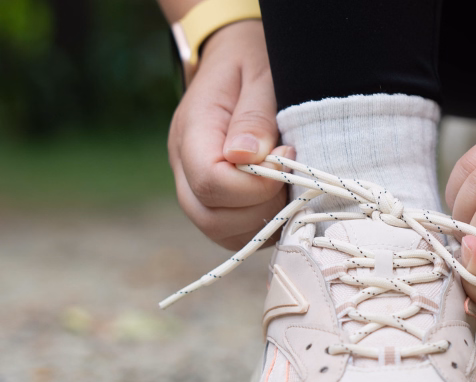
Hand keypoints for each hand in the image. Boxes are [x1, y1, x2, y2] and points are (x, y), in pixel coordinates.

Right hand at [167, 19, 290, 249]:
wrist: (237, 56)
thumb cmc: (252, 61)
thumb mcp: (260, 74)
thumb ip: (254, 116)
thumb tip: (247, 156)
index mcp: (192, 131)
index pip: (210, 182)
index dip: (256, 183)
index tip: (288, 156)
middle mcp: (184, 165)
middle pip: (210, 217)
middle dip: (261, 207)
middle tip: (291, 176)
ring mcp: (195, 186)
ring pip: (220, 231)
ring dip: (263, 221)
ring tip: (288, 185)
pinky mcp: (214, 200)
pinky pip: (234, 231)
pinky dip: (262, 225)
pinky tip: (283, 197)